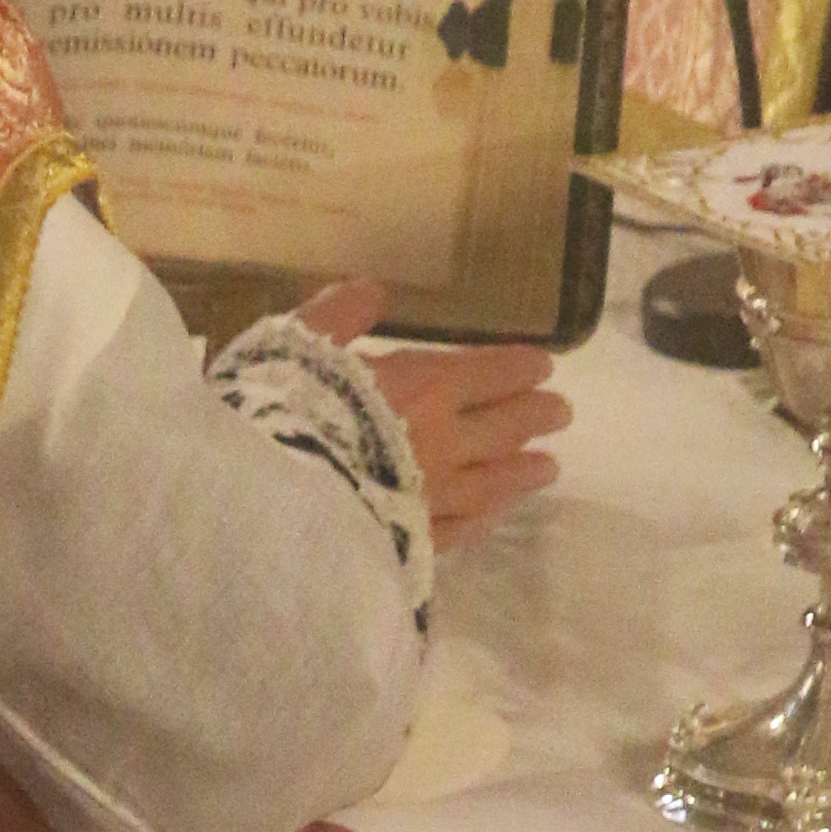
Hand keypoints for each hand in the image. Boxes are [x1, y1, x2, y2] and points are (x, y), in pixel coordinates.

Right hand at [295, 279, 569, 546]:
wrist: (269, 505)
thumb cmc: (279, 413)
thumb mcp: (299, 345)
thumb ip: (338, 316)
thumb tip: (372, 288)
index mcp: (421, 387)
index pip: (487, 374)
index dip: (518, 369)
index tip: (544, 367)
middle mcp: (442, 442)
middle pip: (504, 428)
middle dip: (536, 417)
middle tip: (561, 413)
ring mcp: (432, 499)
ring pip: (493, 483)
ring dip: (523, 472)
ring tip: (548, 468)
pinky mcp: (413, 543)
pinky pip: (461, 529)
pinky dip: (483, 519)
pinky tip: (491, 517)